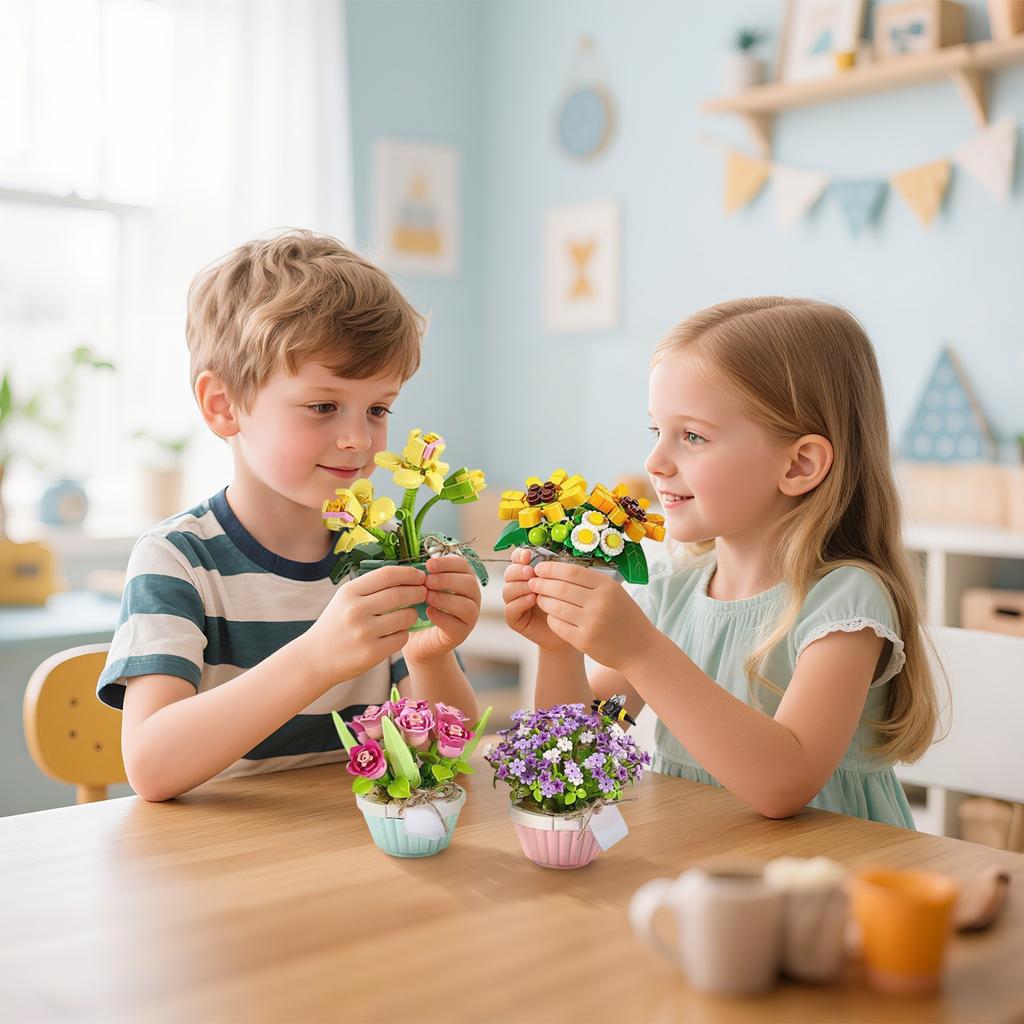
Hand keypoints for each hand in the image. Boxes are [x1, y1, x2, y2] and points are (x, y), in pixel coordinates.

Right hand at [301, 565, 425, 684]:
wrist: (315, 658)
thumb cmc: (335, 625)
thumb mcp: (345, 599)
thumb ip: (370, 588)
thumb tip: (406, 576)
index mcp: (349, 592)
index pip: (387, 574)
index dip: (408, 573)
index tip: (420, 575)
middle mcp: (356, 610)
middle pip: (399, 594)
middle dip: (417, 591)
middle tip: (423, 592)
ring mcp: (364, 632)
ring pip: (405, 616)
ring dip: (413, 613)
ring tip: (410, 613)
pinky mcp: (372, 652)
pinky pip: (401, 637)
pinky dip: (404, 633)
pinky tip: (398, 631)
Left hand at [403, 554, 481, 664]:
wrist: (418, 638)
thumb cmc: (421, 608)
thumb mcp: (422, 588)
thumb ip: (423, 576)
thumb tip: (414, 564)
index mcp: (463, 580)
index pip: (463, 565)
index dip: (447, 563)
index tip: (429, 564)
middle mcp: (471, 597)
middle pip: (469, 583)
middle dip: (447, 580)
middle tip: (428, 581)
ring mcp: (469, 617)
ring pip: (467, 605)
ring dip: (446, 598)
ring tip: (427, 597)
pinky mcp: (461, 634)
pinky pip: (457, 624)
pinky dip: (443, 617)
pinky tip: (429, 612)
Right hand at [502, 548, 572, 653]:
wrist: (571, 629)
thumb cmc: (568, 603)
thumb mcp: (562, 583)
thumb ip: (553, 571)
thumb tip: (547, 559)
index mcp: (528, 573)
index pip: (517, 559)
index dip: (519, 555)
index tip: (528, 555)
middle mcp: (519, 585)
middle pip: (509, 573)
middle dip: (519, 570)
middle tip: (531, 572)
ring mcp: (514, 602)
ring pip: (508, 589)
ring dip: (520, 586)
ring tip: (534, 587)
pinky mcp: (514, 619)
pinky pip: (510, 608)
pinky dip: (520, 602)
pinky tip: (532, 600)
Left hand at [527, 560, 654, 671]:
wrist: (640, 649)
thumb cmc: (625, 617)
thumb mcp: (615, 592)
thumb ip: (590, 581)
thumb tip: (557, 570)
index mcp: (607, 585)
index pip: (571, 571)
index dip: (551, 569)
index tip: (539, 568)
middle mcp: (600, 602)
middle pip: (560, 588)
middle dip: (542, 584)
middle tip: (532, 582)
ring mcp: (592, 622)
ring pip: (556, 607)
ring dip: (543, 601)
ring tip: (539, 598)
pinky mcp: (584, 640)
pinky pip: (558, 625)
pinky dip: (551, 618)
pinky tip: (551, 615)